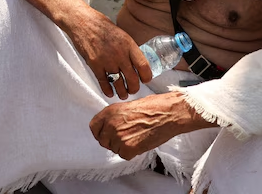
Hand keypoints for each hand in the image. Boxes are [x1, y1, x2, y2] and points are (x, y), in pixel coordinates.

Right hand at [65, 8, 149, 99]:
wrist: (82, 22)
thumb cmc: (102, 26)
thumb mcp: (121, 34)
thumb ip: (129, 49)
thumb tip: (135, 63)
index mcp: (129, 45)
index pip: (144, 66)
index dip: (147, 77)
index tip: (145, 80)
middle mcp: (120, 54)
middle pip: (133, 79)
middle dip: (134, 88)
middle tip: (133, 89)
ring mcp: (107, 60)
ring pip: (119, 84)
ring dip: (122, 92)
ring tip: (123, 94)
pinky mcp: (94, 65)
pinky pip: (104, 83)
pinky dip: (107, 90)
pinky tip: (110, 93)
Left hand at [90, 91, 211, 160]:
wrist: (167, 114)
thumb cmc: (152, 107)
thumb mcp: (127, 106)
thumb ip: (114, 116)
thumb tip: (109, 127)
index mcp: (109, 111)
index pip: (94, 127)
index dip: (100, 132)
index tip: (106, 134)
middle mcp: (110, 124)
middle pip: (103, 141)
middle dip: (112, 141)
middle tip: (125, 137)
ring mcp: (118, 137)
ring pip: (114, 149)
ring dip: (123, 146)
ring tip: (136, 137)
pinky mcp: (128, 148)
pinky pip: (124, 155)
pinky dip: (131, 153)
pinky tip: (140, 143)